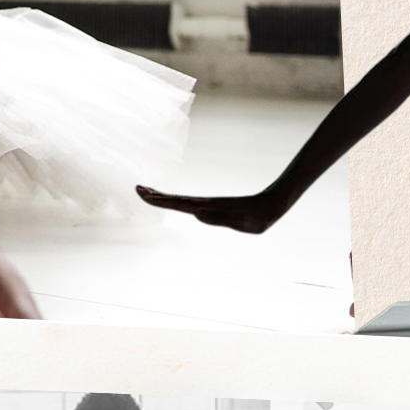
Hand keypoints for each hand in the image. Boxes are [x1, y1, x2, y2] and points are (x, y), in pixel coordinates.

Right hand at [135, 183, 285, 235]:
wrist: (272, 206)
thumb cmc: (257, 217)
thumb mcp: (239, 221)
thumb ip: (219, 218)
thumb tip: (197, 213)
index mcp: (208, 207)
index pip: (178, 203)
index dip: (159, 200)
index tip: (143, 193)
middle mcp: (205, 204)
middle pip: (175, 199)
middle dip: (156, 195)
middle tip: (138, 189)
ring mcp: (209, 205)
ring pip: (181, 202)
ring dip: (164, 198)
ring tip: (150, 194)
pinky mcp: (214, 208)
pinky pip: (190, 205)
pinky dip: (178, 203)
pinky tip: (175, 204)